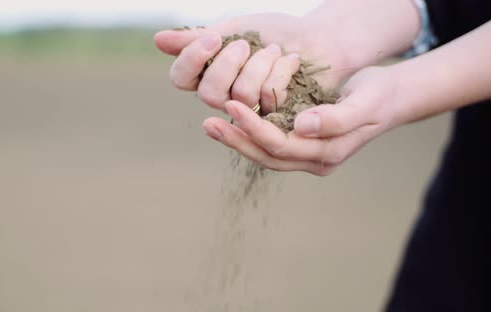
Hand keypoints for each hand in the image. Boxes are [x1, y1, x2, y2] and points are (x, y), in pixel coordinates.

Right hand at [154, 13, 353, 113]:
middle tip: (248, 44)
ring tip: (277, 50)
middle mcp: (224, 97)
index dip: (192, 59)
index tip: (213, 36)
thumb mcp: (235, 27)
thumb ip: (199, 37)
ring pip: (242, 96)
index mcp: (208, 74)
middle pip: (209, 94)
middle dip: (229, 64)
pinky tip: (292, 62)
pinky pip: (269, 98)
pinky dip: (282, 71)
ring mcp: (250, 111)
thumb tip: (157, 41)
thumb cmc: (274, 31)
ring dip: (261, 64)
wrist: (319, 37)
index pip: (181, 78)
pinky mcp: (276, 118)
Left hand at [201, 66, 400, 175]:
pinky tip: (232, 122)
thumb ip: (338, 117)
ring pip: (266, 153)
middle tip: (208, 124)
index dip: (254, 128)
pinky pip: (272, 144)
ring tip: (212, 125)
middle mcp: (315, 160)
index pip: (282, 145)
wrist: (390, 98)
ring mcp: (308, 155)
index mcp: (328, 153)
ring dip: (239, 140)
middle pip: (268, 156)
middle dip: (237, 140)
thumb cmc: (379, 95)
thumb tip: (303, 126)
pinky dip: (251, 135)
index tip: (231, 106)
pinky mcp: (303, 145)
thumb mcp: (365, 102)